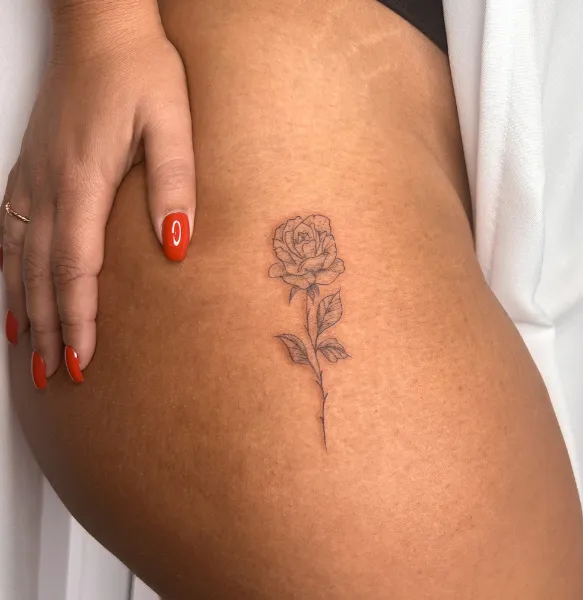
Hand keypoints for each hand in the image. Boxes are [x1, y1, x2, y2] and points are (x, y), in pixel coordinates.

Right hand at [1, 25, 195, 388]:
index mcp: (83, 181)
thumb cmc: (140, 70)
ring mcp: (32, 178)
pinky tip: (9, 290)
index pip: (78, 269)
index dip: (77, 320)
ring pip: (18, 259)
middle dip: (47, 329)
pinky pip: (8, 232)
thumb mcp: (172, 124)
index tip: (80, 362)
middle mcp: (48, 186)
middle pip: (43, 275)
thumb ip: (174, 186)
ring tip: (25, 351)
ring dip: (23, 309)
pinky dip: (7, 271)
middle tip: (52, 375)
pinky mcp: (31, 169)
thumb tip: (175, 246)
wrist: (103, 28)